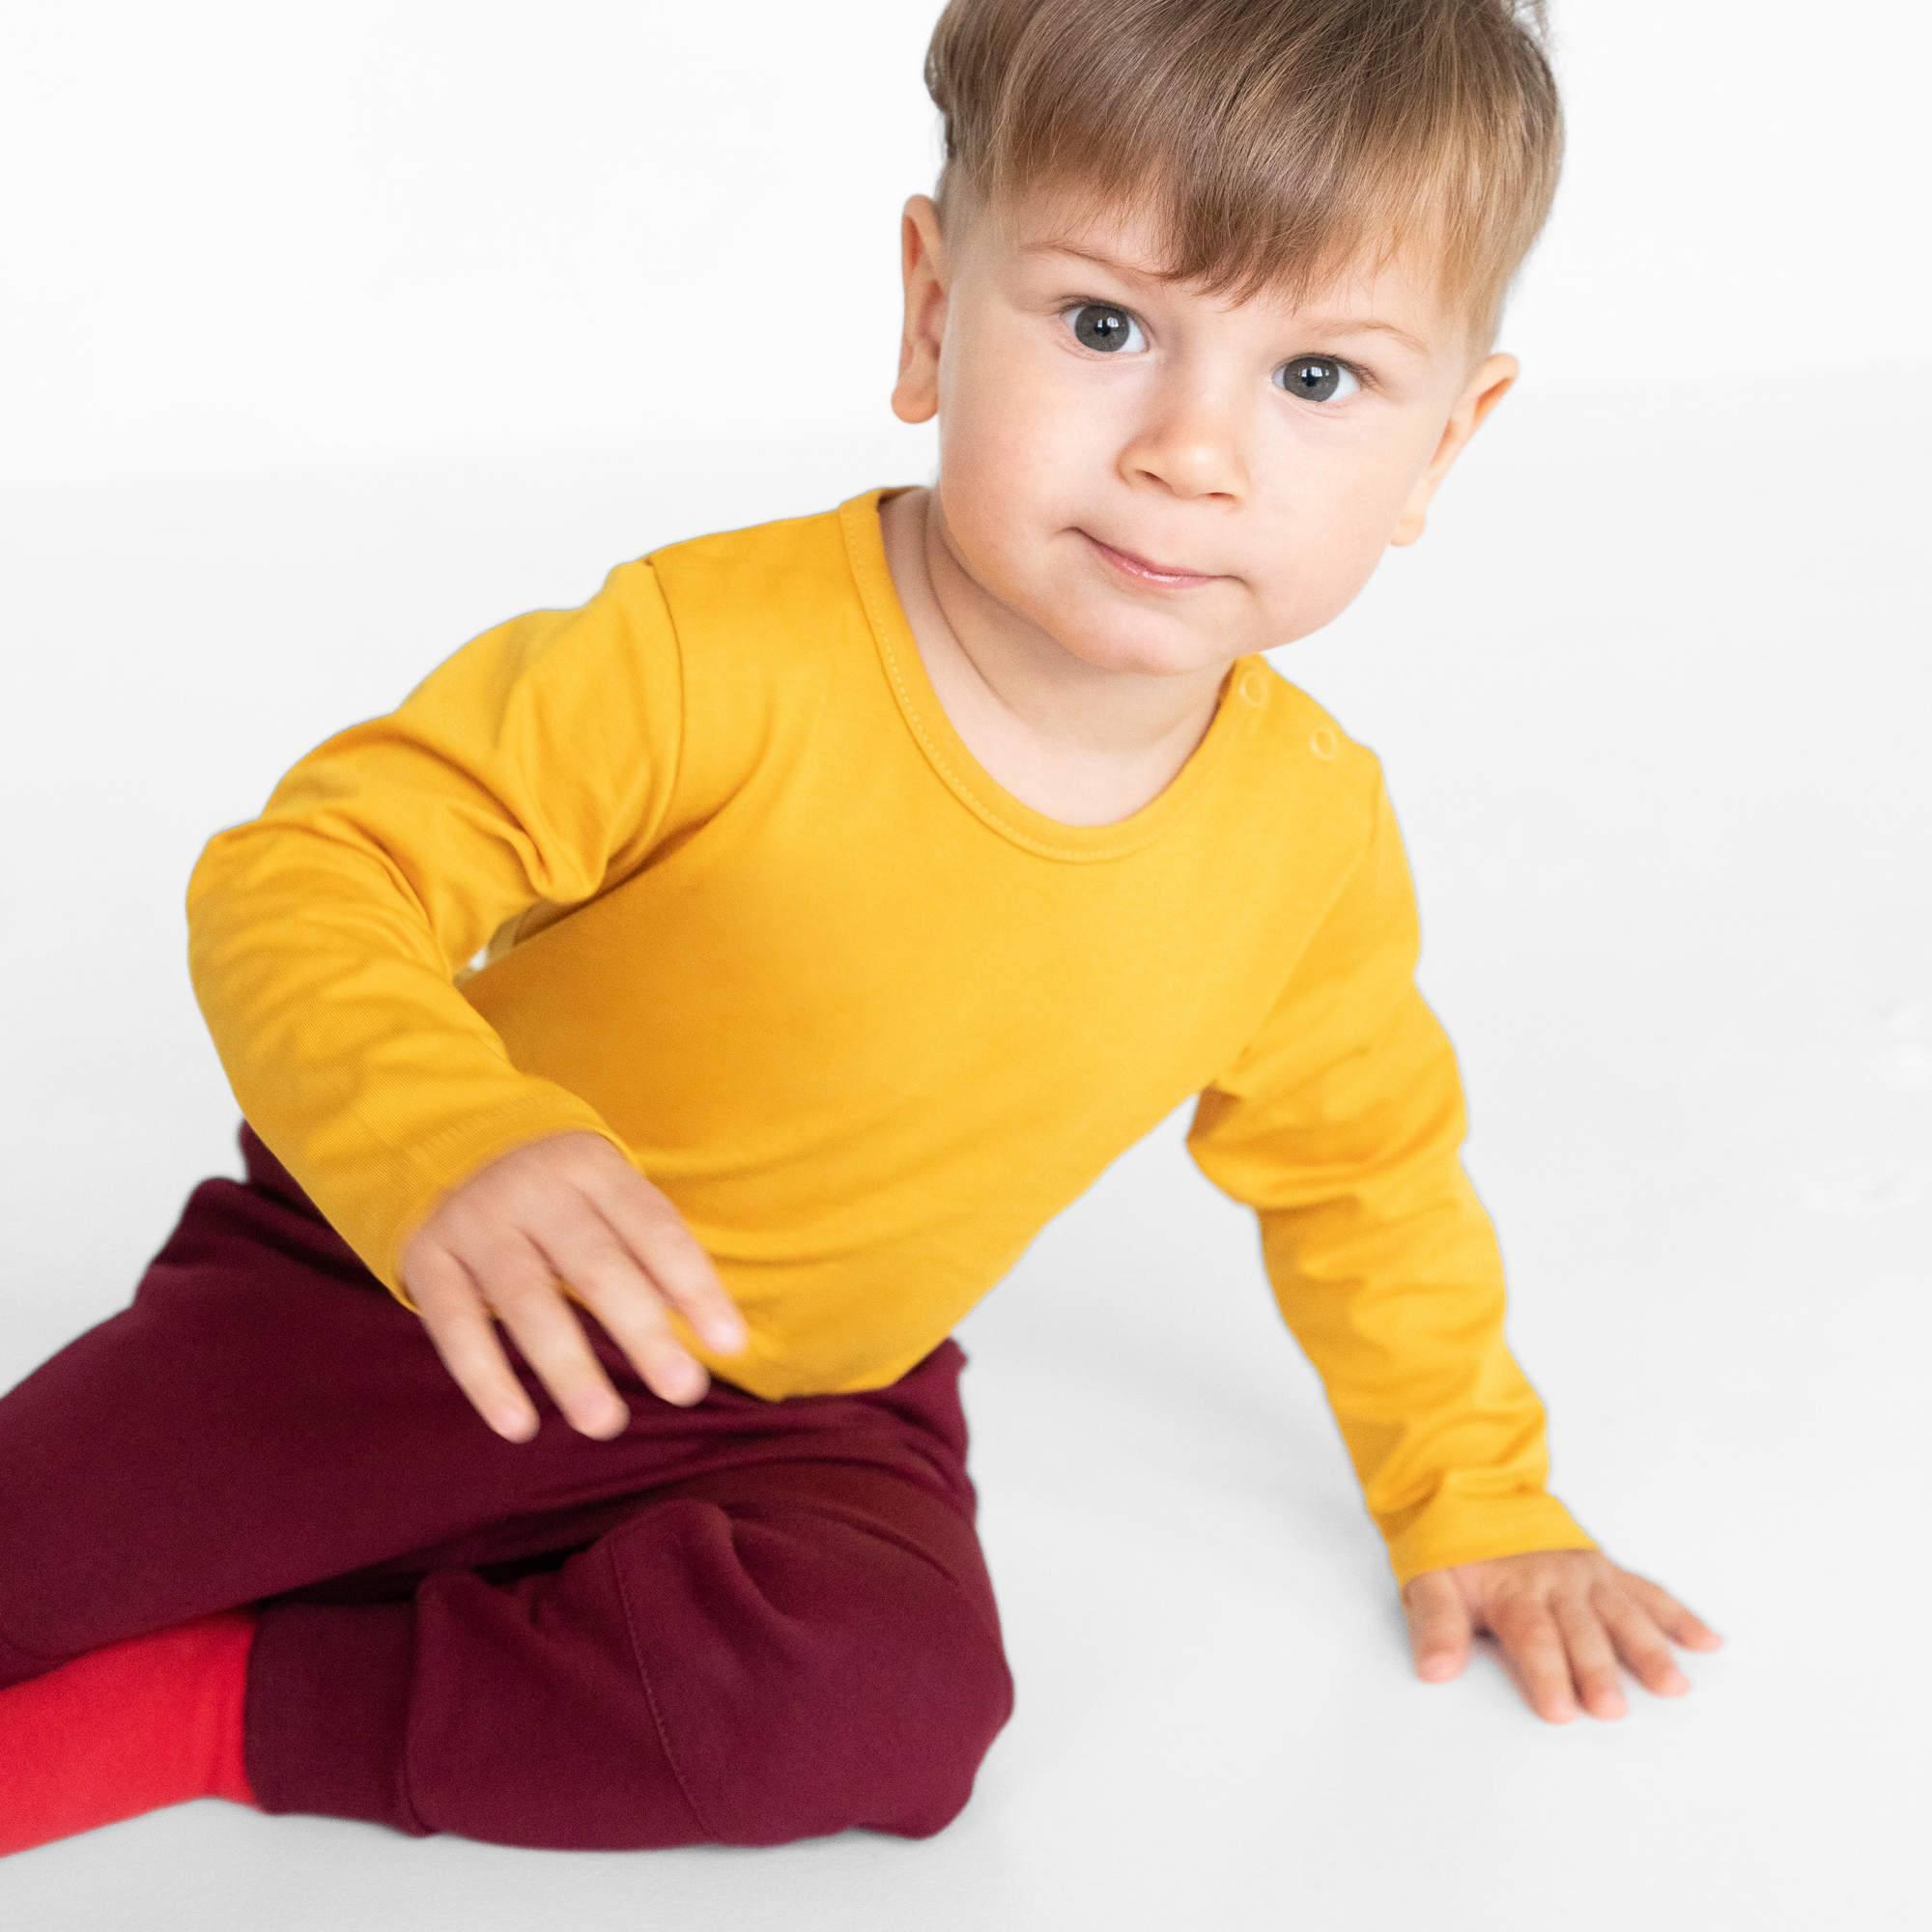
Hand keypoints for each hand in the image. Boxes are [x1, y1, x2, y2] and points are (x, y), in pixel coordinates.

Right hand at [398, 1131, 748, 1443]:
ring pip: (525, 1301)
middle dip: (642, 1332)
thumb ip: (656, 1255)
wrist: (446, 1141)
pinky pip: (455, 1325)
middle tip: (684, 1390)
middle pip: (595, 1266)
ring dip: (568, 1367)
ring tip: (606, 1424)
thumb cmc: (559, 1193)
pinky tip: (519, 1426)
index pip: (653, 1228)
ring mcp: (476, 1222)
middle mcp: (533, 1190)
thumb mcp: (608, 1198)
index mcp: (592, 1167)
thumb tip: (719, 1333)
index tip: (730, 1344)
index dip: (694, 1285)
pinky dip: (486, 1379)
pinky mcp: (426, 1258)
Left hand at [1401, 1547, 1722, 1722]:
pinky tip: (1707, 1641)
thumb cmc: (1455, 1548)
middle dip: (1597, 1670)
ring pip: (1622, 1614)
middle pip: (1580, 1632)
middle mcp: (1556, 1582)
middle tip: (1612, 1708)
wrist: (1473, 1490)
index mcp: (1513, 1588)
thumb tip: (1435, 1669)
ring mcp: (1586, 1576)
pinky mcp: (1607, 1571)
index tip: (1559, 1710)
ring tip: (1672, 1684)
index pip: (1532, 1636)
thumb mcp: (1429, 1580)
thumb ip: (1436, 1625)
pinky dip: (1678, 1616)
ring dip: (1648, 1649)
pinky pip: (1646, 1592)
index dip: (1546, 1673)